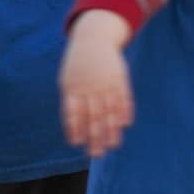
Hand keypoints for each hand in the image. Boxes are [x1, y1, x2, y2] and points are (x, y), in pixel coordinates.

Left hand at [60, 10, 133, 157]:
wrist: (93, 39)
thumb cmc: (77, 65)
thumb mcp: (68, 79)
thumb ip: (71, 102)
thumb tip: (74, 130)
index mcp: (73, 87)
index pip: (73, 111)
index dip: (74, 128)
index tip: (76, 144)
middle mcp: (89, 86)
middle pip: (92, 115)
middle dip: (95, 136)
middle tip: (96, 154)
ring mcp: (105, 82)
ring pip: (109, 110)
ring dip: (111, 129)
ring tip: (113, 145)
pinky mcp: (119, 78)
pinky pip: (123, 97)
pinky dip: (125, 111)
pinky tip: (125, 125)